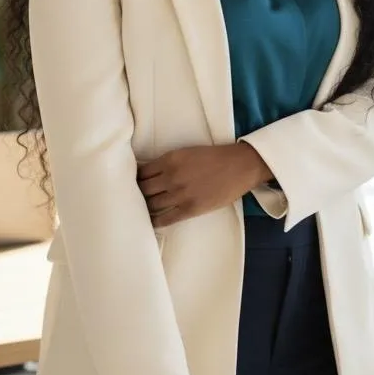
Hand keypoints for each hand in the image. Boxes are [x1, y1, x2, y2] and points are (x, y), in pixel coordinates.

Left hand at [138, 143, 271, 226]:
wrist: (240, 166)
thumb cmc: (214, 157)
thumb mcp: (186, 152)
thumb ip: (167, 162)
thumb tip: (148, 174)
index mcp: (170, 159)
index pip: (141, 172)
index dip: (136, 180)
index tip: (133, 184)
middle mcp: (172, 176)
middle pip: (143, 190)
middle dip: (138, 194)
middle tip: (135, 199)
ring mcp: (180, 193)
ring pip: (151, 205)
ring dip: (145, 208)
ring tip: (142, 211)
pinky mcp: (190, 208)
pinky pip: (165, 219)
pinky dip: (155, 221)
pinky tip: (152, 222)